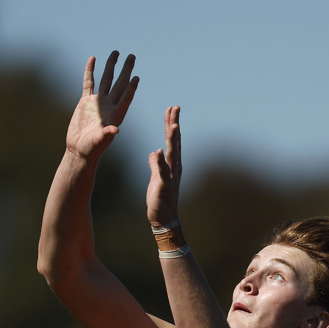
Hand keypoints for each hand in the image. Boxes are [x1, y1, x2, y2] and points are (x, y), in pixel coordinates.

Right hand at [66, 51, 138, 160]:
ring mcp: (97, 102)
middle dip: (126, 70)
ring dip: (111, 66)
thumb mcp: (99, 142)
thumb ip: (107, 134)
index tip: (136, 77)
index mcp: (115, 115)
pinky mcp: (85, 102)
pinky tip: (93, 59)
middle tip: (132, 56)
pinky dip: (90, 71)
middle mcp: (108, 106)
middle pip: (119, 84)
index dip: (131, 88)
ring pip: (106, 80)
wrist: (79, 150)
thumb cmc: (91, 149)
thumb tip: (116, 130)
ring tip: (116, 53)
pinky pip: (89, 83)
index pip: (126, 98)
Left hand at [147, 106, 181, 227]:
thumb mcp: (155, 178)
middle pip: (174, 142)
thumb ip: (155, 164)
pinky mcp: (163, 185)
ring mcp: (170, 176)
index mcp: (171, 164)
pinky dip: (160, 161)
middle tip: (175, 107)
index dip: (171, 124)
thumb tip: (153, 153)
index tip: (171, 109)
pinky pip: (162, 172)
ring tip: (173, 125)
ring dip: (173, 140)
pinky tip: (159, 151)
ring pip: (172, 154)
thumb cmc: (160, 199)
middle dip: (174, 124)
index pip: (172, 140)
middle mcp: (174, 167)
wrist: (164, 218)